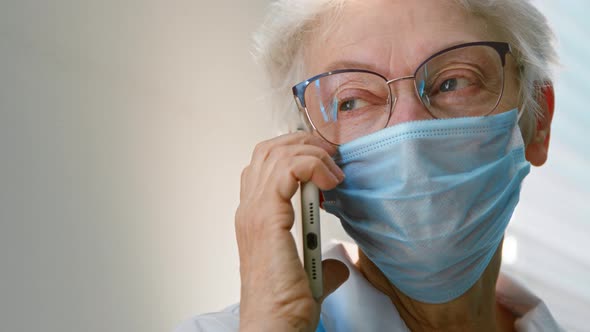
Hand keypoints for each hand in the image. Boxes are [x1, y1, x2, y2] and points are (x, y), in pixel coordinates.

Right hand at [236, 132, 348, 331]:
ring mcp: (254, 211)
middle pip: (268, 149)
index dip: (295, 153)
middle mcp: (249, 209)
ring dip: (312, 153)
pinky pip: (289, 169)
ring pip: (278, 153)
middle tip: (331, 157)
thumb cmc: (285, 305)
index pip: (265, 164)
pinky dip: (313, 165)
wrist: (274, 326)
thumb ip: (319, 262)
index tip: (326, 163)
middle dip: (305, 144)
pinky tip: (330, 181)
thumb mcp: (306, 275)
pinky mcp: (268, 217)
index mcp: (254, 218)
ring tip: (334, 170)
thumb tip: (337, 263)